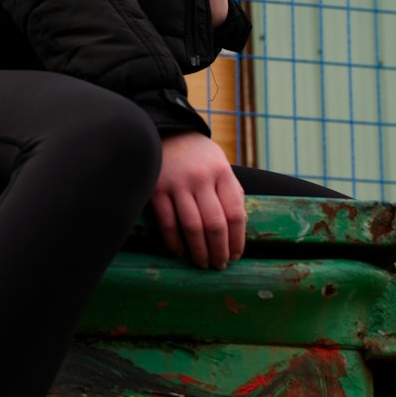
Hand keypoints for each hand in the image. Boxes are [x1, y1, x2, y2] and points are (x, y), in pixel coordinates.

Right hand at [149, 132, 247, 269]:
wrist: (166, 131)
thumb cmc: (199, 155)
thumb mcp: (221, 165)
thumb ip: (230, 192)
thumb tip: (239, 227)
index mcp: (222, 173)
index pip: (235, 213)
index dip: (237, 240)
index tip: (235, 255)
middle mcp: (201, 178)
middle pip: (215, 224)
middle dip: (219, 250)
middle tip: (219, 265)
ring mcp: (177, 184)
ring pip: (192, 227)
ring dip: (199, 251)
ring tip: (203, 263)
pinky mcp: (156, 189)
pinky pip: (167, 223)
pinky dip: (174, 241)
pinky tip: (180, 251)